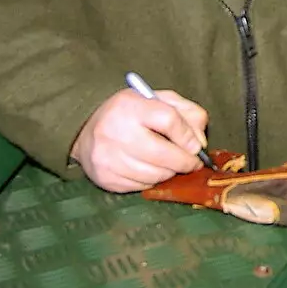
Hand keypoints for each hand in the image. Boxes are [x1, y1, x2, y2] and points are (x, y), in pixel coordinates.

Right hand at [70, 87, 209, 192]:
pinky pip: (142, 186)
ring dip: (169, 172)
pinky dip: (152, 180)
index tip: (196, 146)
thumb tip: (199, 143)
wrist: (87, 131)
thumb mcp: (158, 101)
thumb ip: (187, 113)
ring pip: (155, 174)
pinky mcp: (106, 178)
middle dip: (185, 162)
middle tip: (192, 162)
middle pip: (164, 154)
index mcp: (131, 105)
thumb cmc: (131, 114)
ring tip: (168, 163)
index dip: (188, 136)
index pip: (169, 120)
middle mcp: (116, 131)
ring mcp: (108, 157)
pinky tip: (149, 169)